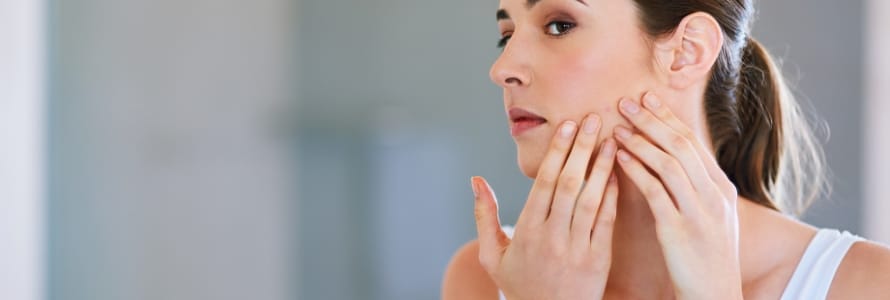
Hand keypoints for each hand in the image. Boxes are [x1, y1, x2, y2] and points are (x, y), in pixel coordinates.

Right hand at [473, 114, 618, 299]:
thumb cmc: (518, 286)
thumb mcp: (491, 255)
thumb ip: (484, 215)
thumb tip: (476, 180)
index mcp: (526, 231)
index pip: (545, 182)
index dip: (558, 151)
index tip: (568, 125)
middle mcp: (552, 237)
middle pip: (570, 184)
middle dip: (582, 148)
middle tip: (594, 118)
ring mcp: (576, 249)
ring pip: (591, 200)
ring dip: (602, 166)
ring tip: (612, 139)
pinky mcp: (597, 260)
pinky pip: (607, 222)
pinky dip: (612, 196)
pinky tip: (617, 174)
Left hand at [614, 92, 742, 298]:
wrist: (715, 294)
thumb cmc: (707, 257)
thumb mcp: (712, 216)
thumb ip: (697, 187)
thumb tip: (677, 158)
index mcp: (721, 188)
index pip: (692, 142)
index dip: (667, 117)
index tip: (647, 98)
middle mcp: (713, 195)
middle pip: (681, 146)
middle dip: (652, 120)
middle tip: (626, 101)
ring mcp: (698, 212)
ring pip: (669, 164)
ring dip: (640, 141)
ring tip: (617, 127)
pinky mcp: (680, 230)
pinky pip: (656, 192)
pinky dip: (637, 171)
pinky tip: (619, 158)